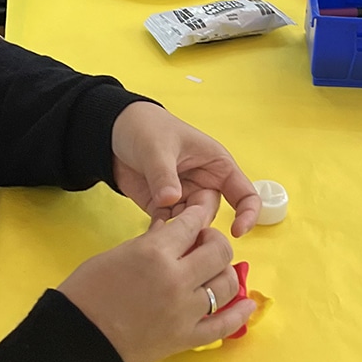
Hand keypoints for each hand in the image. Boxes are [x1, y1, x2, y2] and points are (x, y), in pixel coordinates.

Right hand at [58, 202, 252, 361]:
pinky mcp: (186, 338)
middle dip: (215, 242)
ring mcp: (186, 311)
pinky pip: (224, 325)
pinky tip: (248, 304)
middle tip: (204, 244)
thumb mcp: (116, 253)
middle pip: (219, 252)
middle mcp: (178, 279)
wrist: (75, 340)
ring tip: (214, 271)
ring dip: (224, 273)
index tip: (202, 213)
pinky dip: (240, 314)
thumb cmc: (86, 291)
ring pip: (227, 284)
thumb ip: (150, 241)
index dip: (200, 213)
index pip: (193, 223)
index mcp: (156, 252)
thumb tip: (170, 228)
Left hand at [111, 102, 260, 236]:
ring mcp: (184, 197)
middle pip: (210, 213)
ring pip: (190, 225)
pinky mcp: (163, 207)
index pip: (245, 194)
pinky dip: (161, 233)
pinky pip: (168, 228)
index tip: (236, 232)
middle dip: (196, 222)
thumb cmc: (146, 127)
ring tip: (159, 228)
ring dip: (177, 231)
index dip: (247, 215)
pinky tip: (150, 232)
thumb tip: (171, 200)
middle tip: (174, 219)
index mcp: (217, 165)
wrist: (114, 131)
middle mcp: (204, 183)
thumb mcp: (156, 148)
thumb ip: (164, 175)